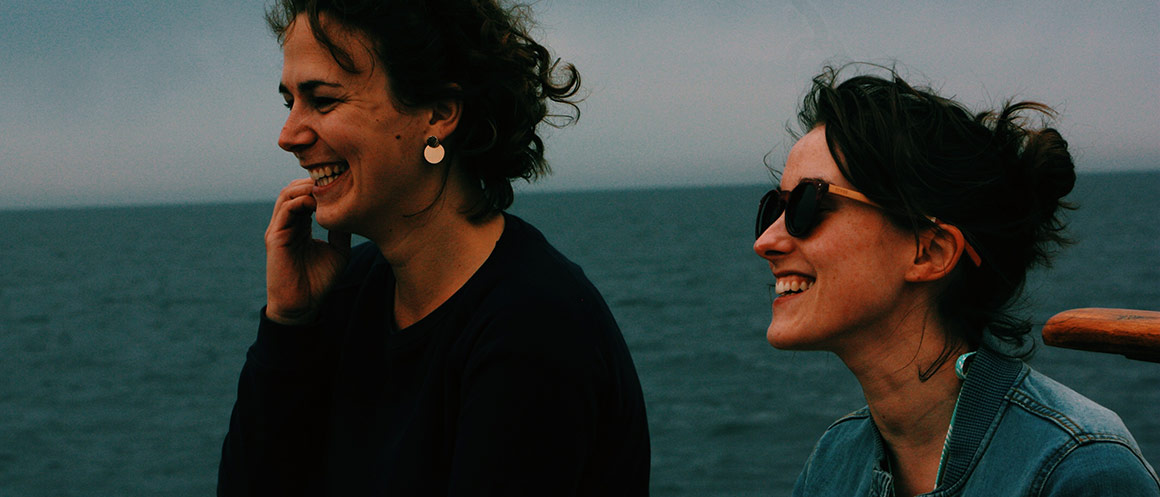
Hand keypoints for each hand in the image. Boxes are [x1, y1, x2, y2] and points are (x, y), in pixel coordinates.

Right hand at [264, 178, 351, 324]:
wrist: (303, 304)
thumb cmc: (320, 280)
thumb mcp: (338, 250)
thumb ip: (341, 229)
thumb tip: (352, 208)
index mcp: (301, 225)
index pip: (306, 195)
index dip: (321, 185)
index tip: (341, 180)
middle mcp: (288, 224)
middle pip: (295, 189)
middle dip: (313, 181)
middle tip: (333, 177)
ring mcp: (279, 229)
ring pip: (287, 195)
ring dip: (306, 187)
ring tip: (325, 187)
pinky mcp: (275, 237)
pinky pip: (284, 210)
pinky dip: (299, 201)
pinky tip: (315, 202)